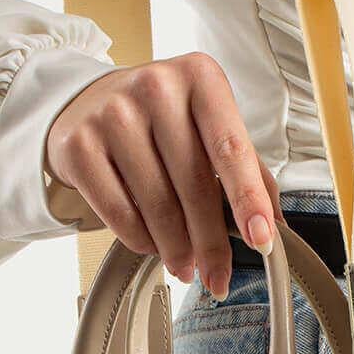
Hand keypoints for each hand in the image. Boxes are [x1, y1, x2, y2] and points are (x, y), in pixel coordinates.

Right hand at [45, 52, 281, 296]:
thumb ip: (246, 166)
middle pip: (194, 185)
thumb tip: (274, 223)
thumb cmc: (161, 118)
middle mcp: (156, 87)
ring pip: (157, 206)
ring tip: (185, 266)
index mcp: (200, 78)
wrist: (87, 103)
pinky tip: (152, 247)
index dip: (248, 200)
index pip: (231, 149)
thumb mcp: (207, 124)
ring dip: (176, 249)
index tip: (262, 241)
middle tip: (218, 276)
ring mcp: (112, 114)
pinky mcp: (80, 146)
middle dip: (210, 243)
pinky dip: (141, 241)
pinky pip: (120, 213)